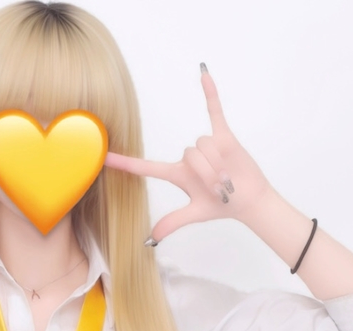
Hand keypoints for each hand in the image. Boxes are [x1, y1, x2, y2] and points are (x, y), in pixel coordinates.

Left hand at [104, 64, 273, 243]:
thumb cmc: (221, 206)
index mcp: (176, 174)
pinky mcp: (223, 135)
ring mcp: (205, 145)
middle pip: (188, 154)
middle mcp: (187, 157)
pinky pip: (214, 110)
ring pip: (203, 145)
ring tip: (228, 179)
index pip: (146, 167)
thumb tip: (152, 236)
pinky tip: (203, 73)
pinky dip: (210, 93)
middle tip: (219, 189)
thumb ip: (173, 222)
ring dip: (217, 165)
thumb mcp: (194, 214)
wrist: (248, 200)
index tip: (104, 157)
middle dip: (206, 174)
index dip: (125, 164)